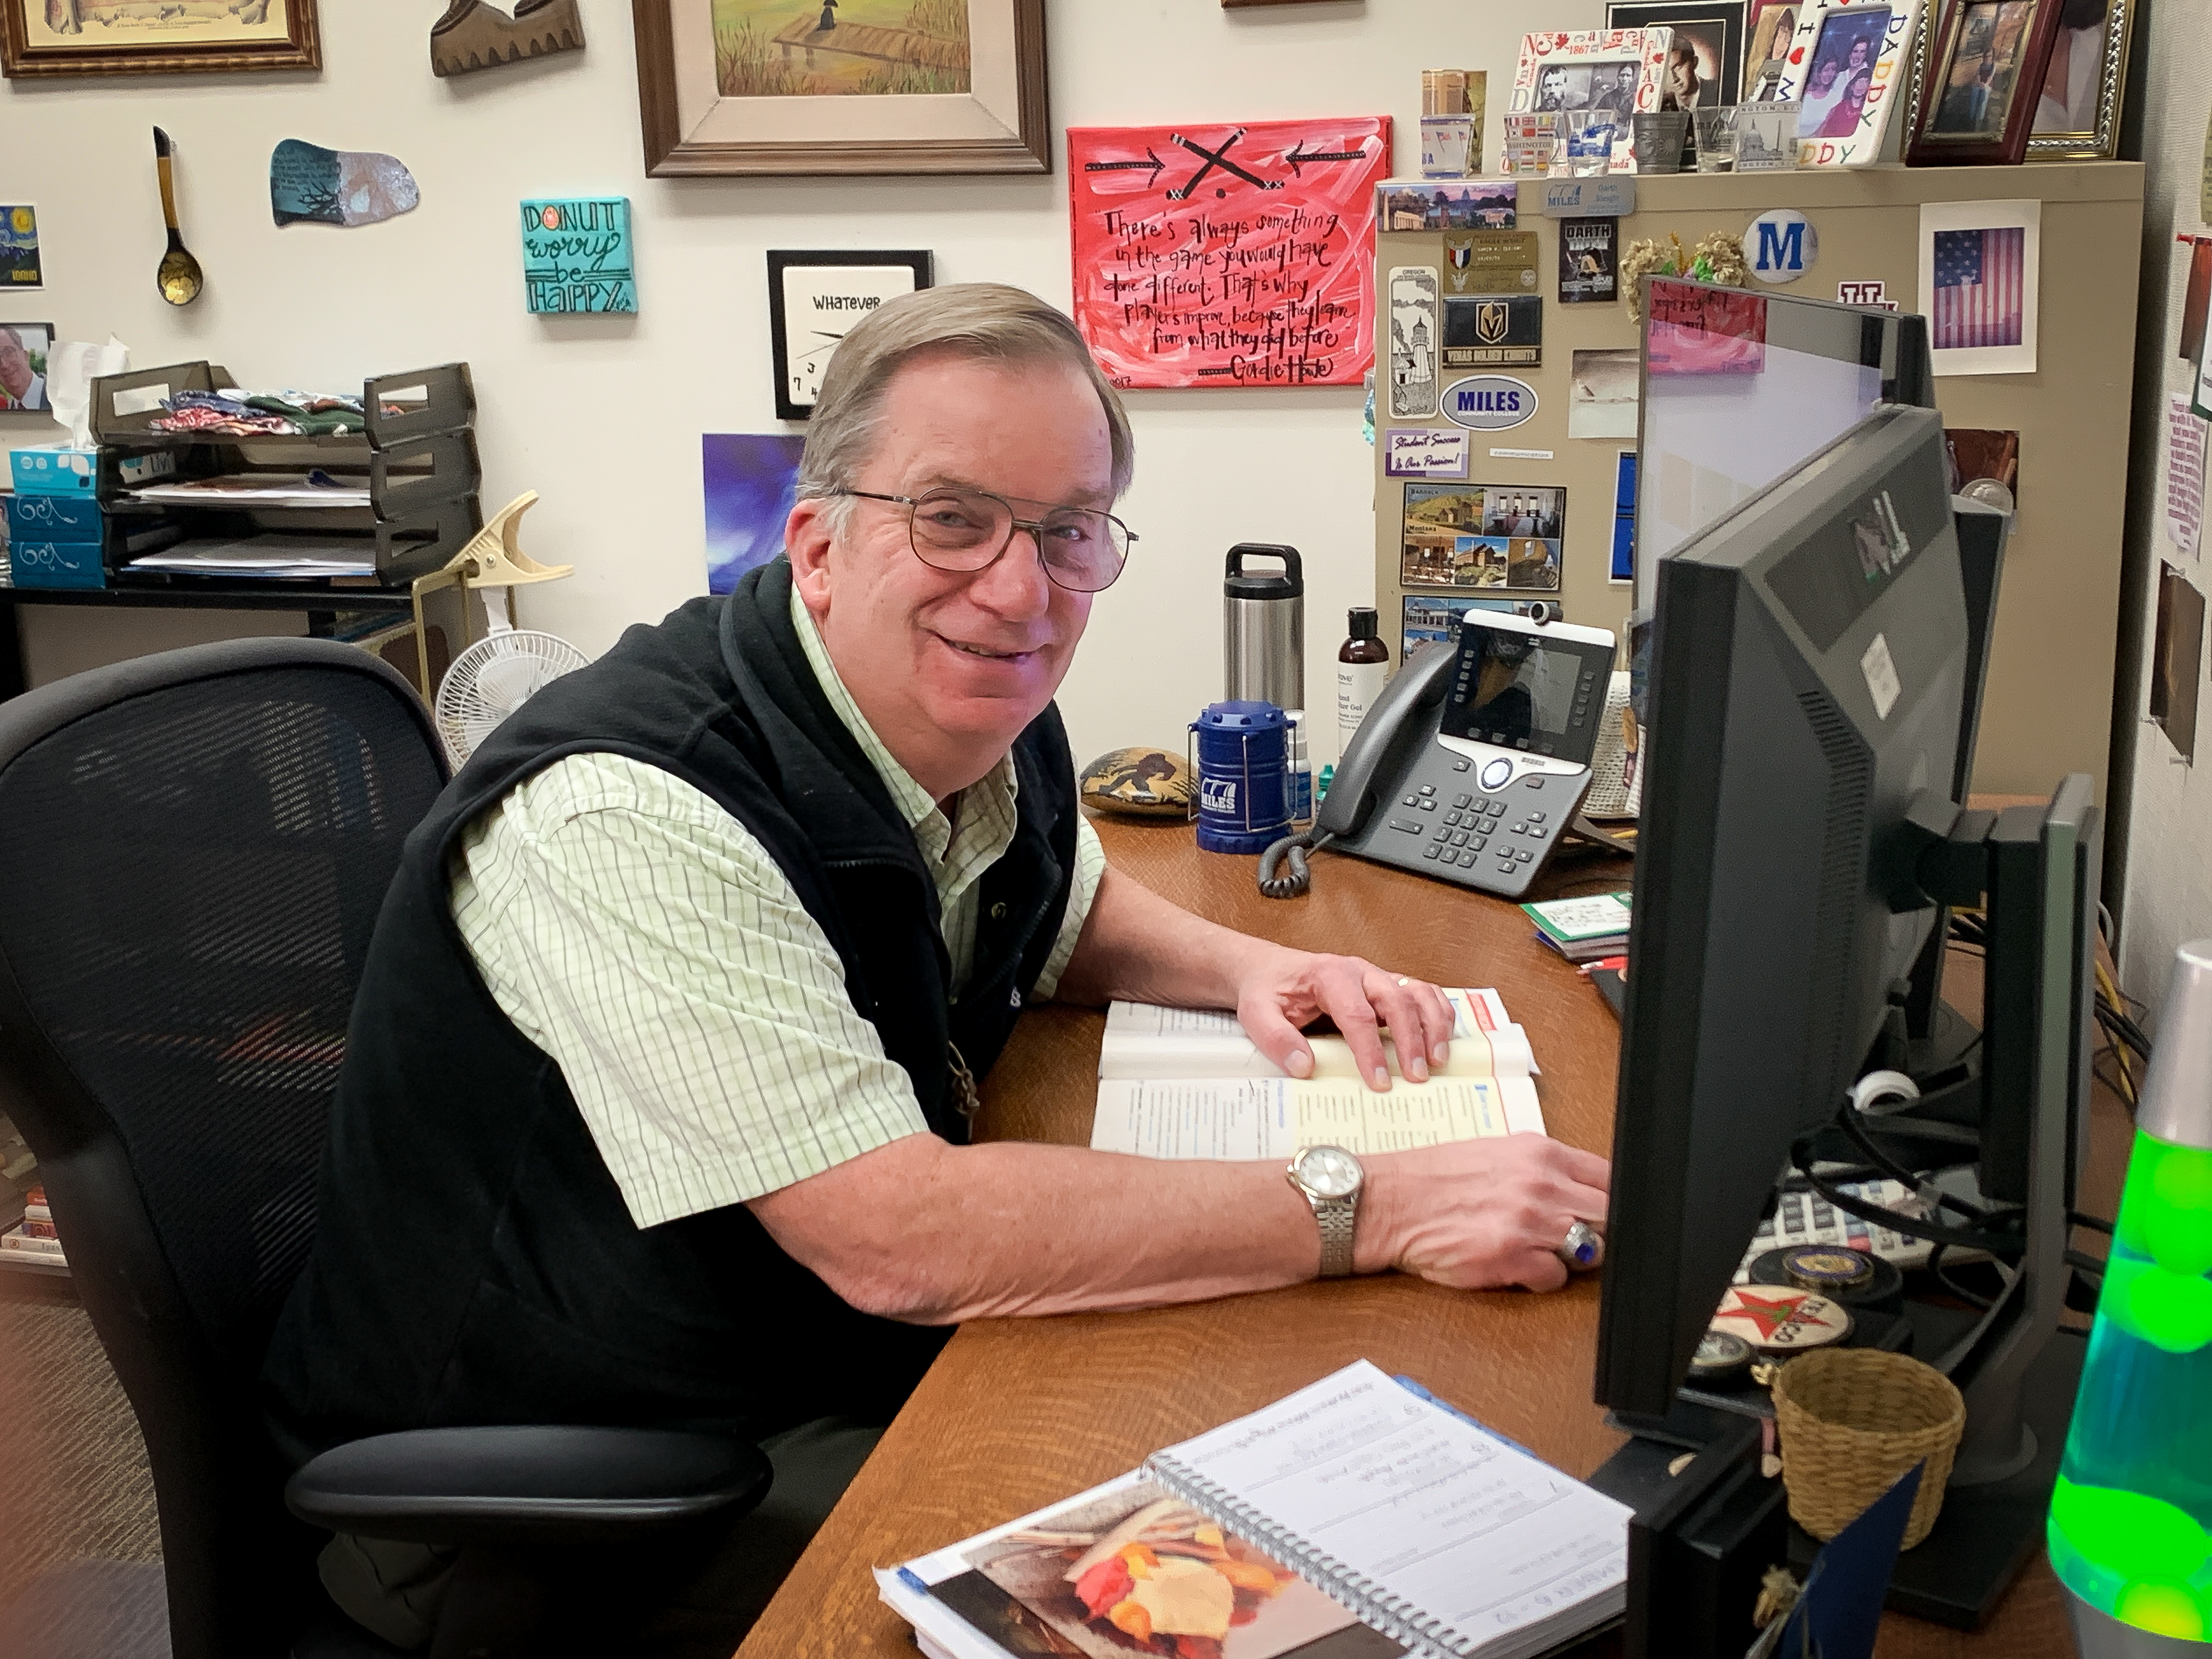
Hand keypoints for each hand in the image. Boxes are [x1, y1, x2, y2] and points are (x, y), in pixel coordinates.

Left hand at [1233, 945, 1457, 1090]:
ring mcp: (1378, 976)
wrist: (1271, 970)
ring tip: (1438, 1062)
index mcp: (1329, 975)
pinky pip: (1424, 993)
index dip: (1370, 1050)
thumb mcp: (1256, 1013)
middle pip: (1397, 1000)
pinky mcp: (1388, 985)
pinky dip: (1439, 1014)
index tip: (1379, 1081)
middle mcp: (1360, 971)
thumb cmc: (1268, 991)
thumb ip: (1276, 1038)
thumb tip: (1304, 1067)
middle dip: (1411, 1040)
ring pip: (1419, 992)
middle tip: (1416, 1077)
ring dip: (1433, 1026)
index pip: (1357, 1014)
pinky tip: (1442, 1040)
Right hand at [1359, 1134, 1611, 1292]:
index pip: (1609, 1176)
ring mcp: (1529, 1222)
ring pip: (1589, 1249)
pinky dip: (1543, 1279)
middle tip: (1574, 1236)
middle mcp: (1540, 1184)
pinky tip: (1520, 1266)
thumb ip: (1542, 1169)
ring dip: (1571, 1256)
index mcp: (1539, 1153)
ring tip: (1540, 1250)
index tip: (1604, 1211)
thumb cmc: (1435, 1179)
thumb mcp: (1497, 1153)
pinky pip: (1556, 1278)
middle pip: (1608, 1214)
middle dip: (1597, 1229)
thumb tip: (1580, 1190)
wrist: (1391, 1203)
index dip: (1611, 1199)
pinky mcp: (1512, 1257)